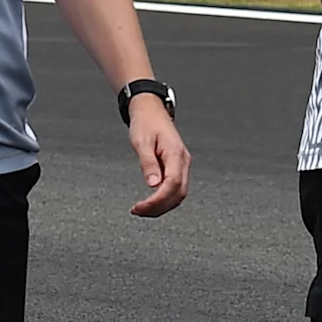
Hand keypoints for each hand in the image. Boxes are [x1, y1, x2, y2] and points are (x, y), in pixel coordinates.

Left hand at [126, 95, 191, 217]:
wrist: (151, 110)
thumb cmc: (146, 123)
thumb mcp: (142, 142)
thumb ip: (148, 164)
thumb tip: (153, 185)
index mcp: (175, 154)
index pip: (172, 184)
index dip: (158, 199)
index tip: (141, 206)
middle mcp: (183, 161)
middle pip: (179, 193)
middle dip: (159, 207)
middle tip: (139, 211)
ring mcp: (182, 164)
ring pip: (179, 194)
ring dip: (162, 206)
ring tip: (143, 210)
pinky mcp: (177, 167)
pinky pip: (175, 188)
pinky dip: (164, 199)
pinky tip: (151, 202)